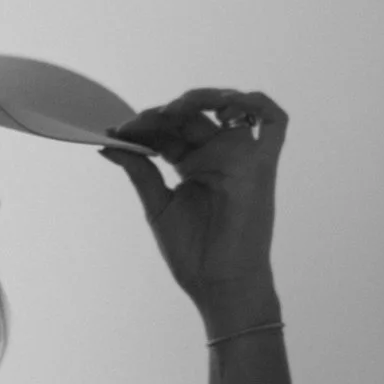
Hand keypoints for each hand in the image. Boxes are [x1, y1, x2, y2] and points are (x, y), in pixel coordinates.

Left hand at [98, 87, 287, 308]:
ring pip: (229, 106)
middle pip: (193, 115)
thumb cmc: (193, 254)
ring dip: (200, 99)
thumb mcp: (158, 205)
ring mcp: (243, 157)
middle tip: (135, 124)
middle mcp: (219, 155)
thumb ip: (139, 170)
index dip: (143, 125)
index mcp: (193, 164)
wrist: (219, 284)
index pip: (169, 130)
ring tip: (171, 111)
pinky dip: (254, 103)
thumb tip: (109, 144)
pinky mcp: (264, 164)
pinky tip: (223, 106)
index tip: (115, 131)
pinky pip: (274, 121)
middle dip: (162, 113)